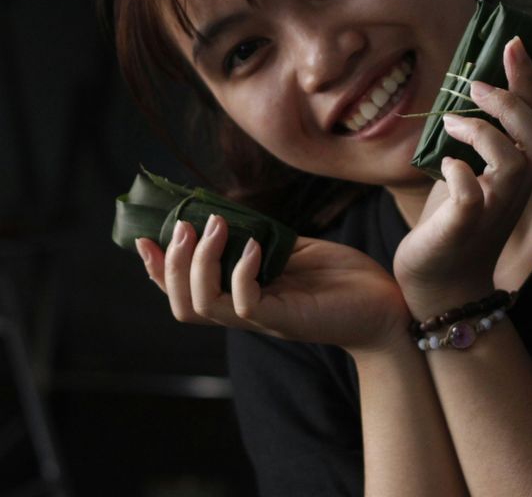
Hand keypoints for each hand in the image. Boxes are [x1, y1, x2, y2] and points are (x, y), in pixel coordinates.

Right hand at [136, 213, 410, 354]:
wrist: (387, 306)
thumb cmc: (342, 278)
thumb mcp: (293, 249)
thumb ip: (261, 236)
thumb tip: (231, 212)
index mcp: (239, 294)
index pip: (183, 291)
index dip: (157, 269)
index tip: (144, 236)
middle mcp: (243, 312)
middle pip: (182, 304)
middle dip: (172, 264)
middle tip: (184, 225)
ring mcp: (262, 318)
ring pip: (202, 306)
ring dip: (199, 263)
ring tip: (215, 226)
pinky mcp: (285, 319)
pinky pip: (245, 303)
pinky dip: (241, 271)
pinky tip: (254, 244)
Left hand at [392, 36, 531, 316]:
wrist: (441, 285)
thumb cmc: (454, 222)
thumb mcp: (467, 170)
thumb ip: (474, 136)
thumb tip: (465, 87)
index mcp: (517, 172)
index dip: (527, 79)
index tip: (513, 42)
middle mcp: (514, 191)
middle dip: (512, 105)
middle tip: (474, 85)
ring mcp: (492, 211)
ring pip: (515, 164)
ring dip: (484, 133)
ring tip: (451, 123)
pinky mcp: (462, 230)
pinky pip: (470, 199)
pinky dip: (461, 176)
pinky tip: (447, 165)